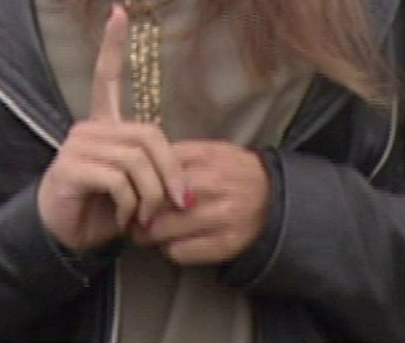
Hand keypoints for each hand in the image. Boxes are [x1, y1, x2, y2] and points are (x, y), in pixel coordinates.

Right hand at [37, 4, 190, 251]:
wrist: (63, 236)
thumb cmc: (99, 209)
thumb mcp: (133, 186)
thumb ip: (152, 171)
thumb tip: (183, 181)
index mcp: (102, 126)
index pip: (105, 77)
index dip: (112, 45)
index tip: (118, 11)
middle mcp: (88, 129)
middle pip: (148, 136)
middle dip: (171, 172)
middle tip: (177, 201)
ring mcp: (77, 147)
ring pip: (137, 161)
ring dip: (151, 196)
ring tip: (144, 217)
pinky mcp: (71, 168)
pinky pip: (119, 180)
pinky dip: (131, 205)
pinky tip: (124, 218)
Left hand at [130, 139, 268, 265]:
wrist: (276, 198)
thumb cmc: (235, 172)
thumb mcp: (211, 151)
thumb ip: (177, 155)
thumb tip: (137, 165)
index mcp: (206, 158)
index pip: (154, 170)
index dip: (135, 184)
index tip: (128, 192)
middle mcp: (214, 186)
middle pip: (153, 202)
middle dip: (136, 212)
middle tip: (131, 216)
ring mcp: (220, 217)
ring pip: (161, 231)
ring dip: (149, 234)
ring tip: (149, 231)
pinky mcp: (225, 245)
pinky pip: (178, 253)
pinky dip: (170, 250)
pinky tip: (174, 242)